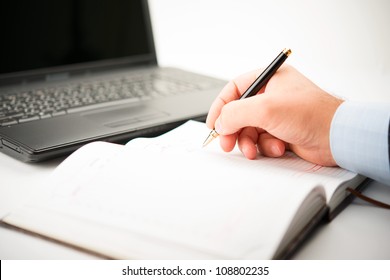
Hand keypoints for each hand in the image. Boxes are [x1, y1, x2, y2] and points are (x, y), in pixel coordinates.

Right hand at [206, 65, 342, 165]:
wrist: (338, 138)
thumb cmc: (312, 115)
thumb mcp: (265, 109)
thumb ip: (236, 113)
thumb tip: (220, 122)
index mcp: (269, 79)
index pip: (235, 89)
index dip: (221, 106)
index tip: (213, 124)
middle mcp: (272, 95)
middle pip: (240, 113)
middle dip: (234, 130)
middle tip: (227, 144)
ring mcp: (278, 115)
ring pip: (249, 129)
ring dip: (249, 142)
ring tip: (253, 150)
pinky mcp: (282, 132)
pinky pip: (262, 140)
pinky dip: (265, 147)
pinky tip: (276, 148)